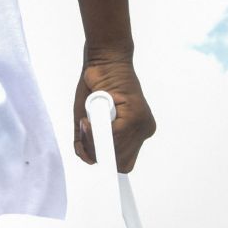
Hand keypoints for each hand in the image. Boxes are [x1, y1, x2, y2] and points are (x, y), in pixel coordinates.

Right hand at [71, 56, 155, 172]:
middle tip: (84, 130)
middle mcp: (143, 132)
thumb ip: (86, 144)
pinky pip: (115, 137)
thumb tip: (90, 160)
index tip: (91, 152)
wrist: (103, 62)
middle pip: (119, 163)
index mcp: (134, 136)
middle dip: (96, 152)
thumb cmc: (95, 90)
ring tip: (87, 120)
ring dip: (94, 140)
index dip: (104, 161)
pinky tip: (90, 118)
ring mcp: (143, 125)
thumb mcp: (86, 123)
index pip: (122, 164)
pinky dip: (97, 131)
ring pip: (116, 152)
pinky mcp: (137, 116)